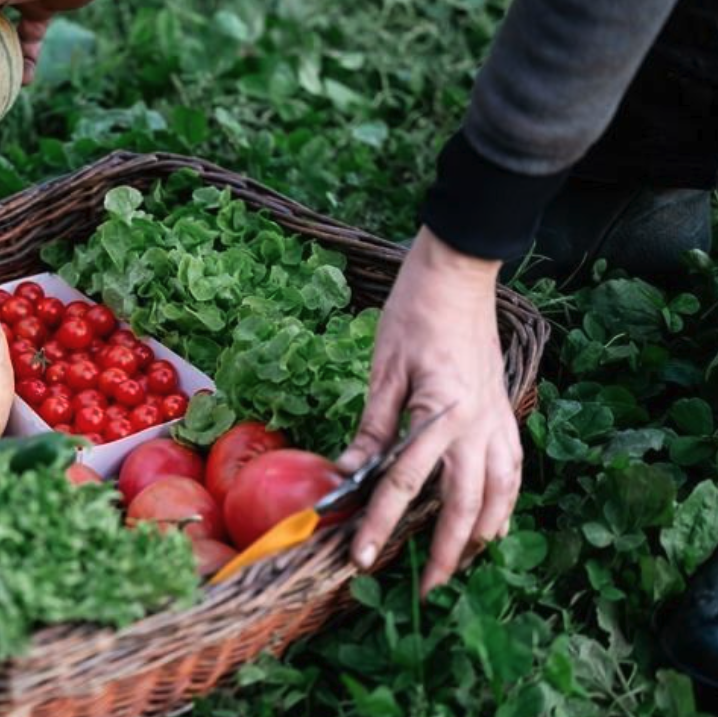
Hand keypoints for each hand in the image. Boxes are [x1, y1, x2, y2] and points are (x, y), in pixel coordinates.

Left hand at [337, 227, 522, 597]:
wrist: (460, 274)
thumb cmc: (415, 313)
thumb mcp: (383, 370)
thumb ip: (372, 428)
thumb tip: (347, 474)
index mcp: (440, 414)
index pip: (403, 485)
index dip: (380, 524)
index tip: (363, 558)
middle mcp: (476, 425)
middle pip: (462, 506)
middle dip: (443, 553)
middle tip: (424, 587)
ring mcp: (498, 419)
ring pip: (498, 496)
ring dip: (479, 535)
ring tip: (459, 564)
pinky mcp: (506, 412)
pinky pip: (513, 471)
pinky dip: (505, 503)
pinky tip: (494, 523)